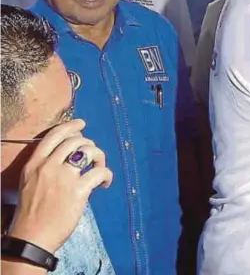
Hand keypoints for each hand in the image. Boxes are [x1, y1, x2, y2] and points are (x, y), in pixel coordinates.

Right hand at [8, 120, 112, 253]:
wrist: (32, 238)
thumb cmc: (32, 213)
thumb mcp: (30, 182)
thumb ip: (45, 166)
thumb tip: (69, 154)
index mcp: (35, 164)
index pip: (54, 135)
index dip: (71, 126)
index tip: (81, 124)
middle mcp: (49, 166)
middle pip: (75, 140)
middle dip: (88, 143)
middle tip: (93, 154)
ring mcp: (64, 178)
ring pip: (89, 151)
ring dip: (99, 156)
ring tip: (99, 166)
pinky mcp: (78, 191)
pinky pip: (100, 172)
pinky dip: (107, 175)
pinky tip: (105, 183)